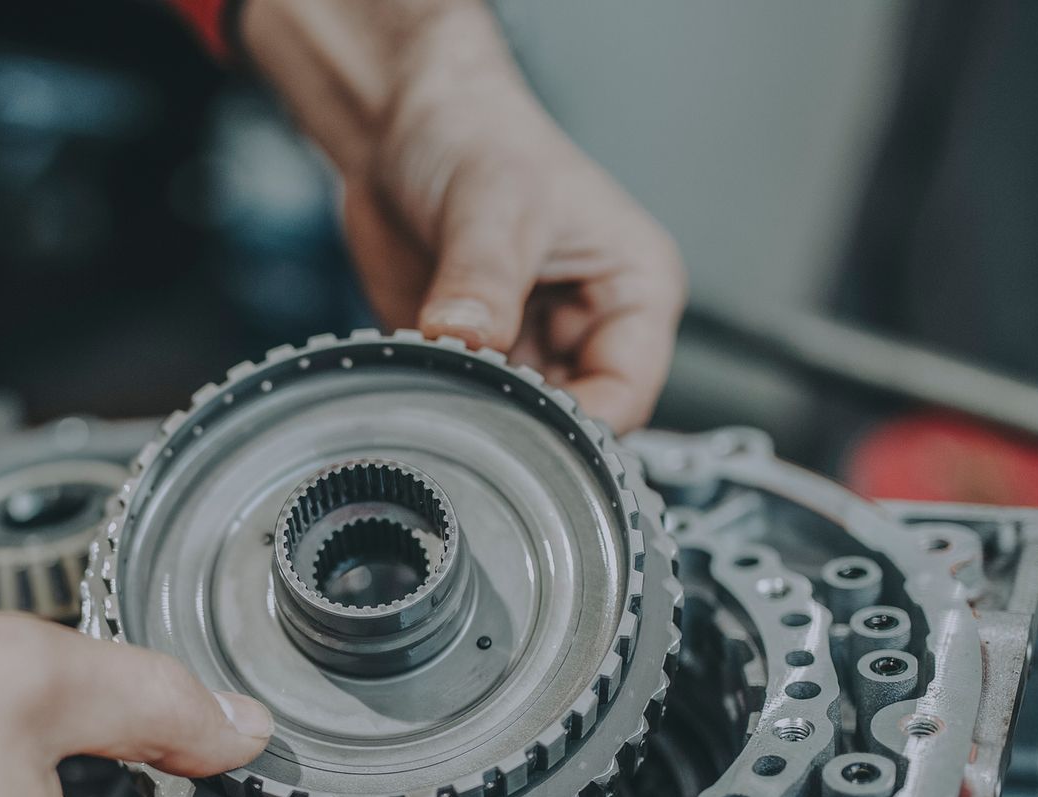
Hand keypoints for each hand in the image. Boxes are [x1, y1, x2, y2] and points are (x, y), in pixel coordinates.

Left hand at [243, 0, 685, 430]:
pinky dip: (443, 406)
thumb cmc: (476, 138)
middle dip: (522, 424)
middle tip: (469, 408)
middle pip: (573, 420)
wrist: (402, 126)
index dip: (580, 422)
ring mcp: (531, 346)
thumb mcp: (491, 205)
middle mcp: (590, 325)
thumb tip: (470, 339)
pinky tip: (420, 379)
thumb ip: (483, 279)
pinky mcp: (477, 359)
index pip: (629, 392)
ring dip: (478, 415)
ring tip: (441, 384)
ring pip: (518, 423)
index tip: (522, 429)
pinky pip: (467, 409)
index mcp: (635, 288)